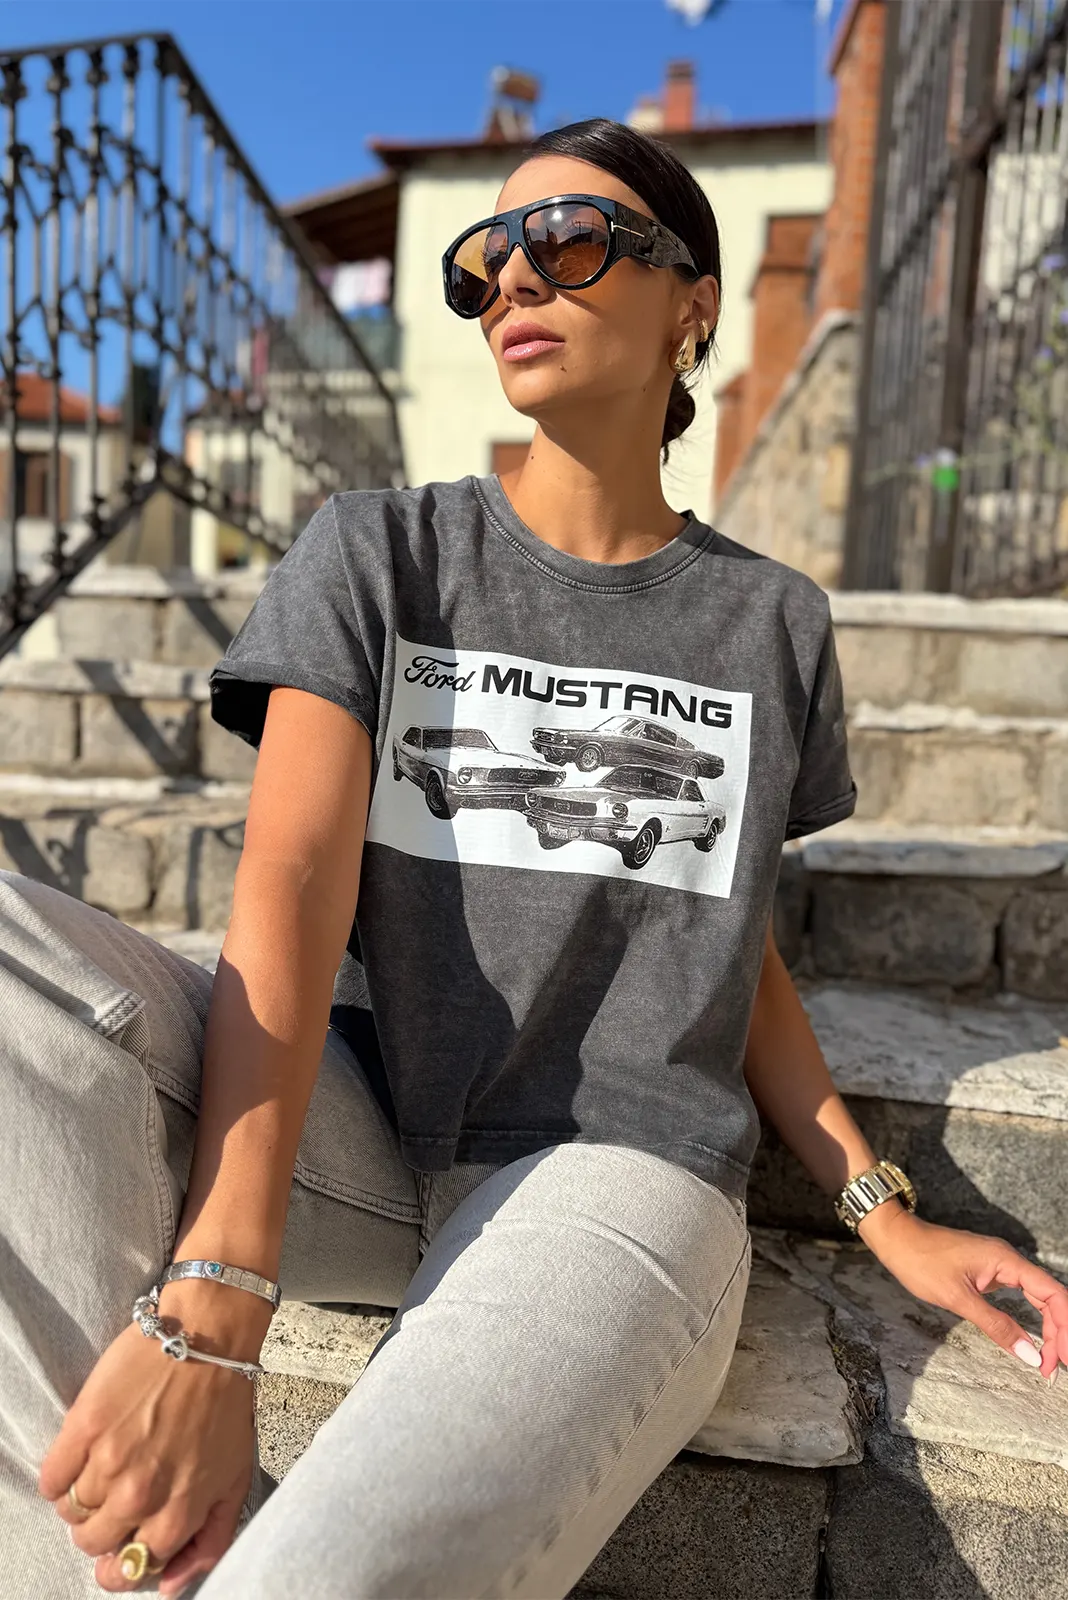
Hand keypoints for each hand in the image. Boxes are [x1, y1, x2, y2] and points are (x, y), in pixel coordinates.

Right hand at [38, 1302, 258, 1594]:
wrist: (206, 1334)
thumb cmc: (225, 1404)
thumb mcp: (235, 1478)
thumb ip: (208, 1540)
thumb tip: (169, 1585)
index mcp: (178, 1511)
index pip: (130, 1568)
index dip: (123, 1559)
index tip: (124, 1539)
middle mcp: (141, 1494)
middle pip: (92, 1543)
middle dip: (101, 1528)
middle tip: (116, 1496)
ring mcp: (109, 1460)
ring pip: (70, 1513)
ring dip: (82, 1499)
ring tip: (105, 1468)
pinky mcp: (84, 1427)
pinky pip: (51, 1480)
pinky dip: (60, 1477)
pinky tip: (83, 1456)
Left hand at [863, 1208, 1067, 1381]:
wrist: (896, 1238)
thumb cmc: (921, 1261)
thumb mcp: (958, 1298)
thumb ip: (996, 1325)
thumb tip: (1030, 1355)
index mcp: (1006, 1260)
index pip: (1053, 1294)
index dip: (1064, 1327)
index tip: (1062, 1357)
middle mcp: (1009, 1260)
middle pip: (1050, 1298)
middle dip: (1057, 1333)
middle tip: (1053, 1368)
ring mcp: (1000, 1266)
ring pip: (1038, 1297)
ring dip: (1047, 1327)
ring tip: (1048, 1359)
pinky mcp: (990, 1272)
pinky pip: (1023, 1295)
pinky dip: (1032, 1317)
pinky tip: (1034, 1337)